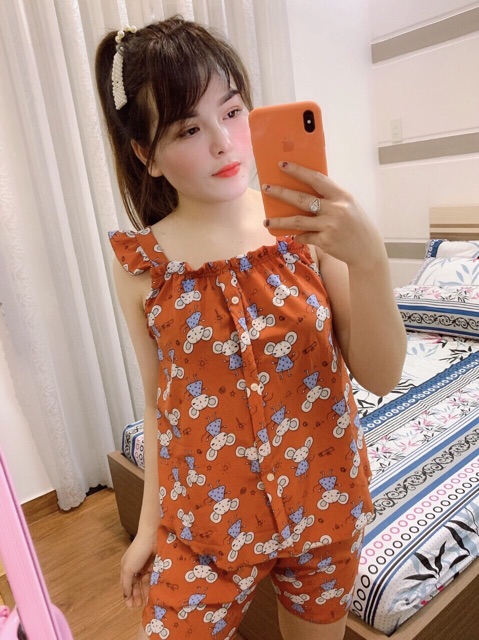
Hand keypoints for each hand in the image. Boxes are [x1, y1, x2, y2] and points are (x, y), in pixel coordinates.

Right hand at [120, 531, 155, 608]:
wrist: (153, 536)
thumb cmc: (138, 552)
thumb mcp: (128, 568)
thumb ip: (126, 583)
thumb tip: (125, 596)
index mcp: (127, 567)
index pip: (126, 585)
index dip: (128, 595)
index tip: (130, 607)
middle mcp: (136, 567)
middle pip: (136, 584)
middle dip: (136, 595)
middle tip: (139, 606)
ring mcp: (146, 565)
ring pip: (145, 582)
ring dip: (144, 592)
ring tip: (146, 601)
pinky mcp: (156, 564)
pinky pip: (153, 577)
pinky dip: (152, 584)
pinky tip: (153, 592)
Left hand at [263, 162, 385, 271]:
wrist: (366, 250)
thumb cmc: (354, 224)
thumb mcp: (347, 205)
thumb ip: (329, 197)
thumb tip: (302, 189)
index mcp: (341, 195)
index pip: (316, 178)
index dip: (298, 171)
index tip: (281, 165)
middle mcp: (335, 209)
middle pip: (301, 199)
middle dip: (281, 193)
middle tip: (266, 188)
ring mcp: (330, 226)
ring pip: (297, 221)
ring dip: (279, 221)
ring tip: (266, 221)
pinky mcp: (325, 241)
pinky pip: (305, 236)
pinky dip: (297, 235)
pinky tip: (293, 235)